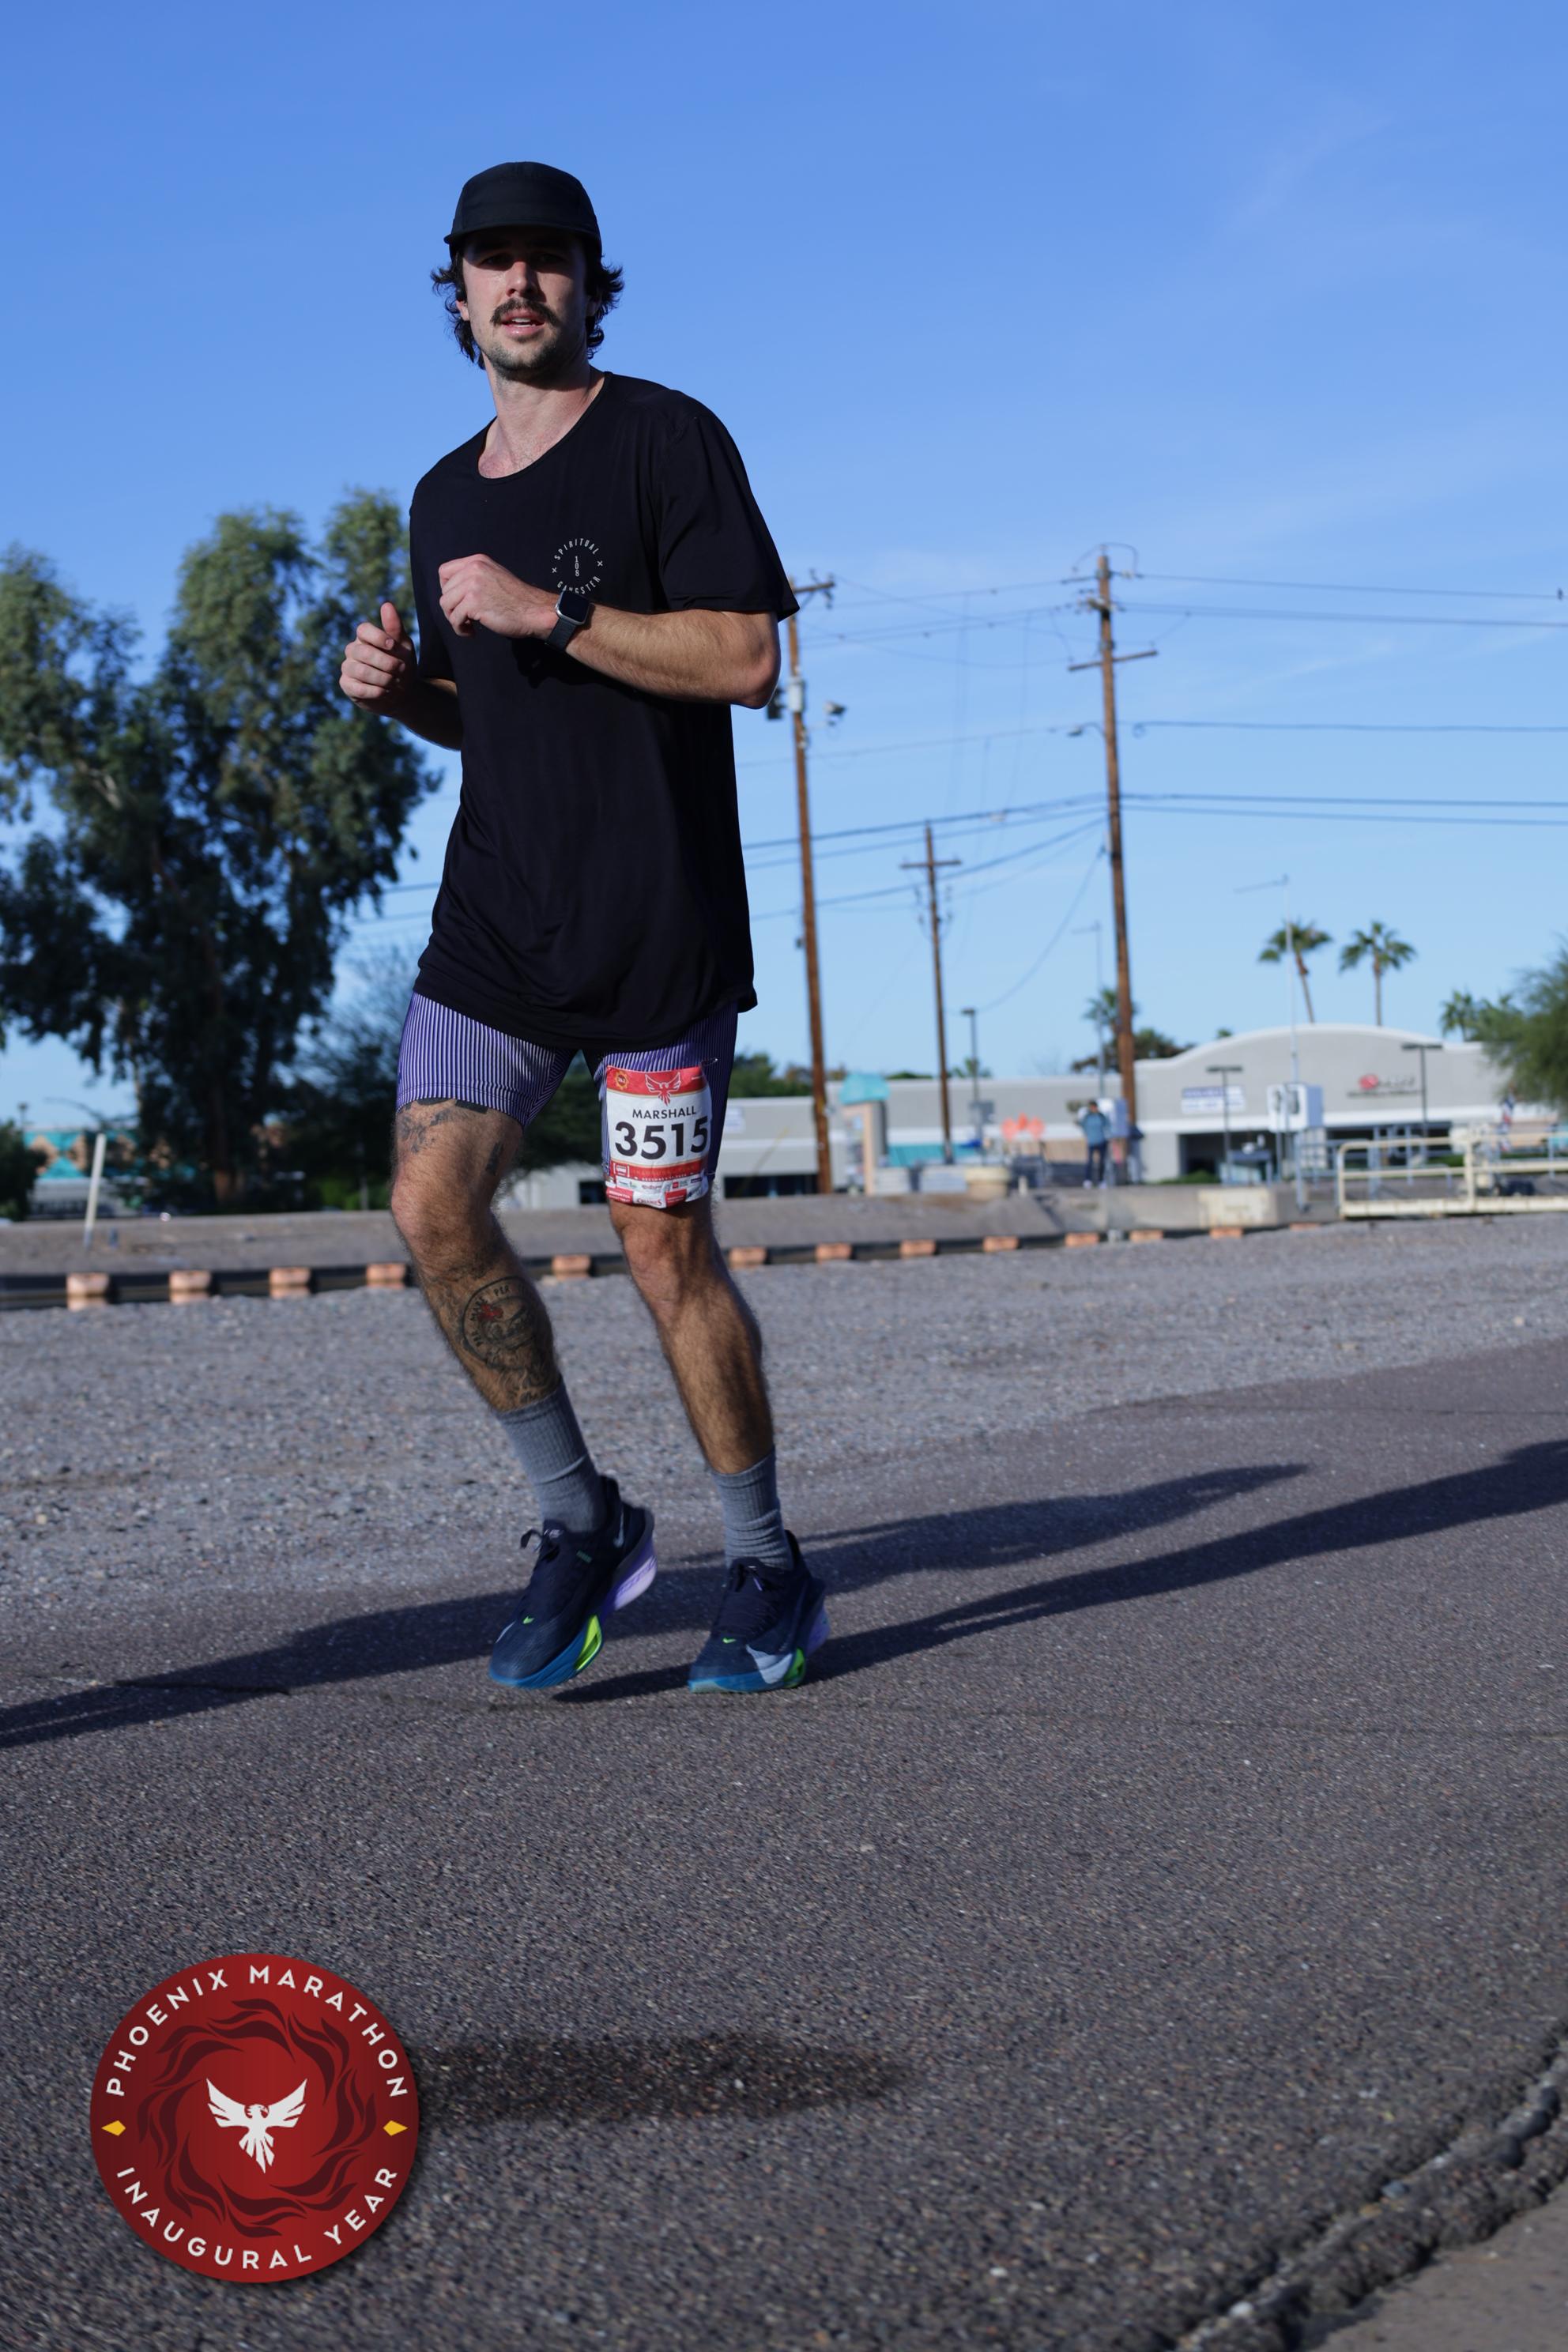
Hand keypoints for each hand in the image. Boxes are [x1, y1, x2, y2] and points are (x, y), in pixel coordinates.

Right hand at [340, 601, 415, 708]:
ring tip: (394, 682)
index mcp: (365, 637)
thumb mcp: (403, 645)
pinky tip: (385, 691)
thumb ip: (394, 627)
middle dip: (386, 663)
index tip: (393, 646)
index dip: (378, 637)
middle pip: (363, 652)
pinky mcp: (347, 685)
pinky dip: (376, 691)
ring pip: (361, 671)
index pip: (363, 630)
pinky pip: (358, 688)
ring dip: (383, 679)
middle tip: (401, 669)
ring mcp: (348, 667)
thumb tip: (386, 604)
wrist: (403, 693)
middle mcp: (353, 650)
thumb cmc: (401, 664)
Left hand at [437, 554, 554, 639]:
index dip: (446, 589)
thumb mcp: (494, 576)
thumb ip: (475, 577)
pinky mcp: (474, 602)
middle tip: (465, 617)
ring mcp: (473, 585)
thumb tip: (454, 591)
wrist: (534, 611)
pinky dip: (460, 629)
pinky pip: (454, 619)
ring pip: (446, 604)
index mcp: (477, 561)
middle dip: (452, 607)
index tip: (456, 601)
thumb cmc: (518, 600)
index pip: (444, 571)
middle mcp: (473, 569)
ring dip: (454, 619)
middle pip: (444, 590)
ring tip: (468, 625)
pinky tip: (472, 632)